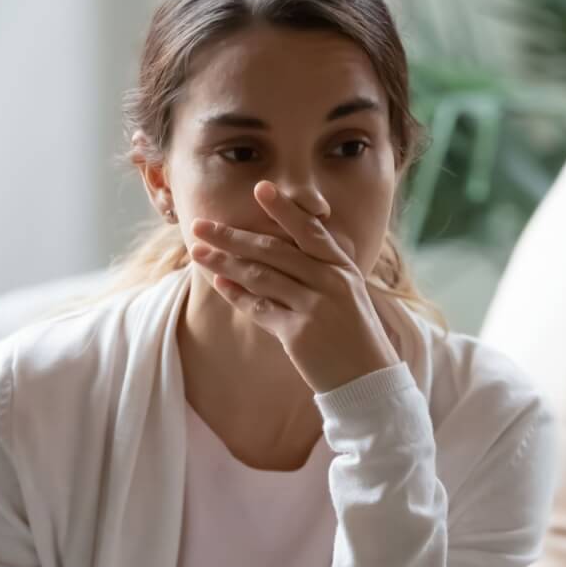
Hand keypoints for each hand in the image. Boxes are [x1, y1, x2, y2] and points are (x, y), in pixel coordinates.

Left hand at [189, 181, 399, 393]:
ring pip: (261, 277)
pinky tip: (220, 283)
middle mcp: (330, 282)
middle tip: (200, 225)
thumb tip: (278, 246)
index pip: (309, 230)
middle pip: (273, 250)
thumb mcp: (346, 292)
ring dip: (224, 262)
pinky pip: (260, 309)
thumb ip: (319, 267)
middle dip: (232, 236)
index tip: (260, 188)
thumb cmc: (353, 333)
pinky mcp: (298, 334)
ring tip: (198, 252)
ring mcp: (314, 307)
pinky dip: (237, 295)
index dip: (284, 209)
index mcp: (342, 267)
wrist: (367, 379)